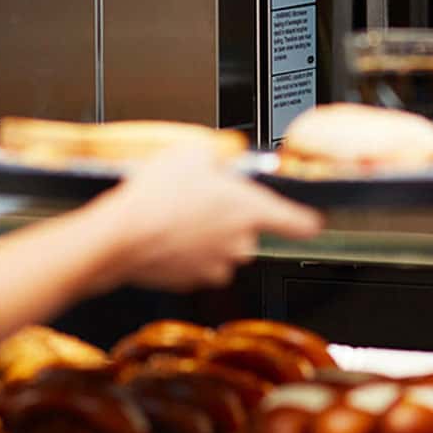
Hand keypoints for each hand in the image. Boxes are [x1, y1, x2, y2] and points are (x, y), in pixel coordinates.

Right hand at [96, 148, 322, 291]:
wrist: (122, 234)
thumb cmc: (157, 195)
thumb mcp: (191, 152)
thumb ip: (219, 156)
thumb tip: (224, 157)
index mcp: (251, 210)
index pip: (300, 222)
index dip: (305, 218)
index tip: (309, 218)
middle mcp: (241, 243)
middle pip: (249, 230)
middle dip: (229, 216)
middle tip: (201, 197)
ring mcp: (216, 265)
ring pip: (220, 247)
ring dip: (205, 233)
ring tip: (175, 213)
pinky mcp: (191, 280)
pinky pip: (195, 262)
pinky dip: (183, 249)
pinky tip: (163, 230)